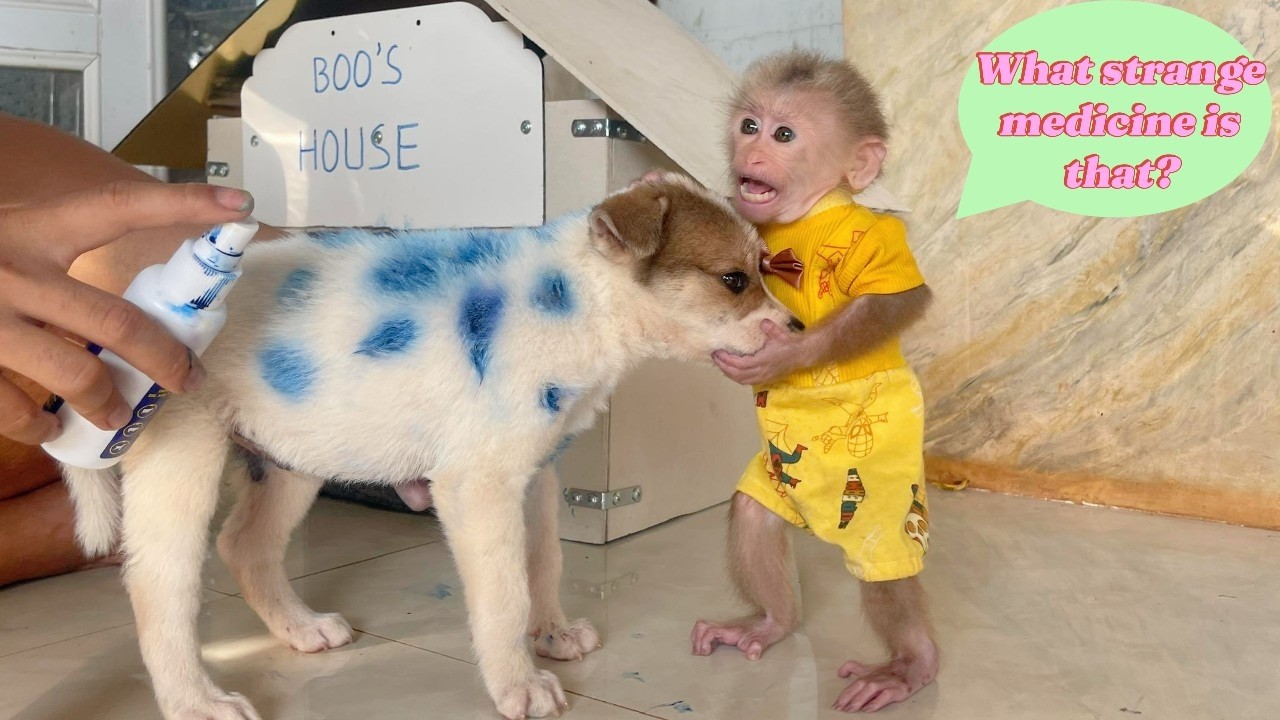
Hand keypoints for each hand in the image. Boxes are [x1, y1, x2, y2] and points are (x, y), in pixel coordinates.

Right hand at [0, 181, 253, 443]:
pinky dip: (38, 427)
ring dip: (107, 403)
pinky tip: (47, 430)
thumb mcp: (8, 234)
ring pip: (74, 375)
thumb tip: (128, 294)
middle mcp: (14, 268)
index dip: (181, 203)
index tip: (240, 204)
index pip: (119, 205)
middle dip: (165, 359)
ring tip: (117, 415)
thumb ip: (55, 250)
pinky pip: (12, 407)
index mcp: (32, 228)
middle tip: (188, 379)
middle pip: (116, 322)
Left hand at [712, 319, 815, 385]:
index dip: (727, 360)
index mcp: (763, 361)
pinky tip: (732, 372)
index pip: (740, 364)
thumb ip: (770, 329)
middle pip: (737, 374)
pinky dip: (737, 377)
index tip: (718, 352)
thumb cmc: (789, 344)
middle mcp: (761, 371)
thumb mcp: (780, 334)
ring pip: (741, 380)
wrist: (801, 355)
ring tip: (720, 365)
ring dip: (729, 373)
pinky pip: (747, 381)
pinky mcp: (765, 379)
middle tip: (714, 357)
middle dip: (724, 367)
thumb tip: (763, 322)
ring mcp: (763, 376)